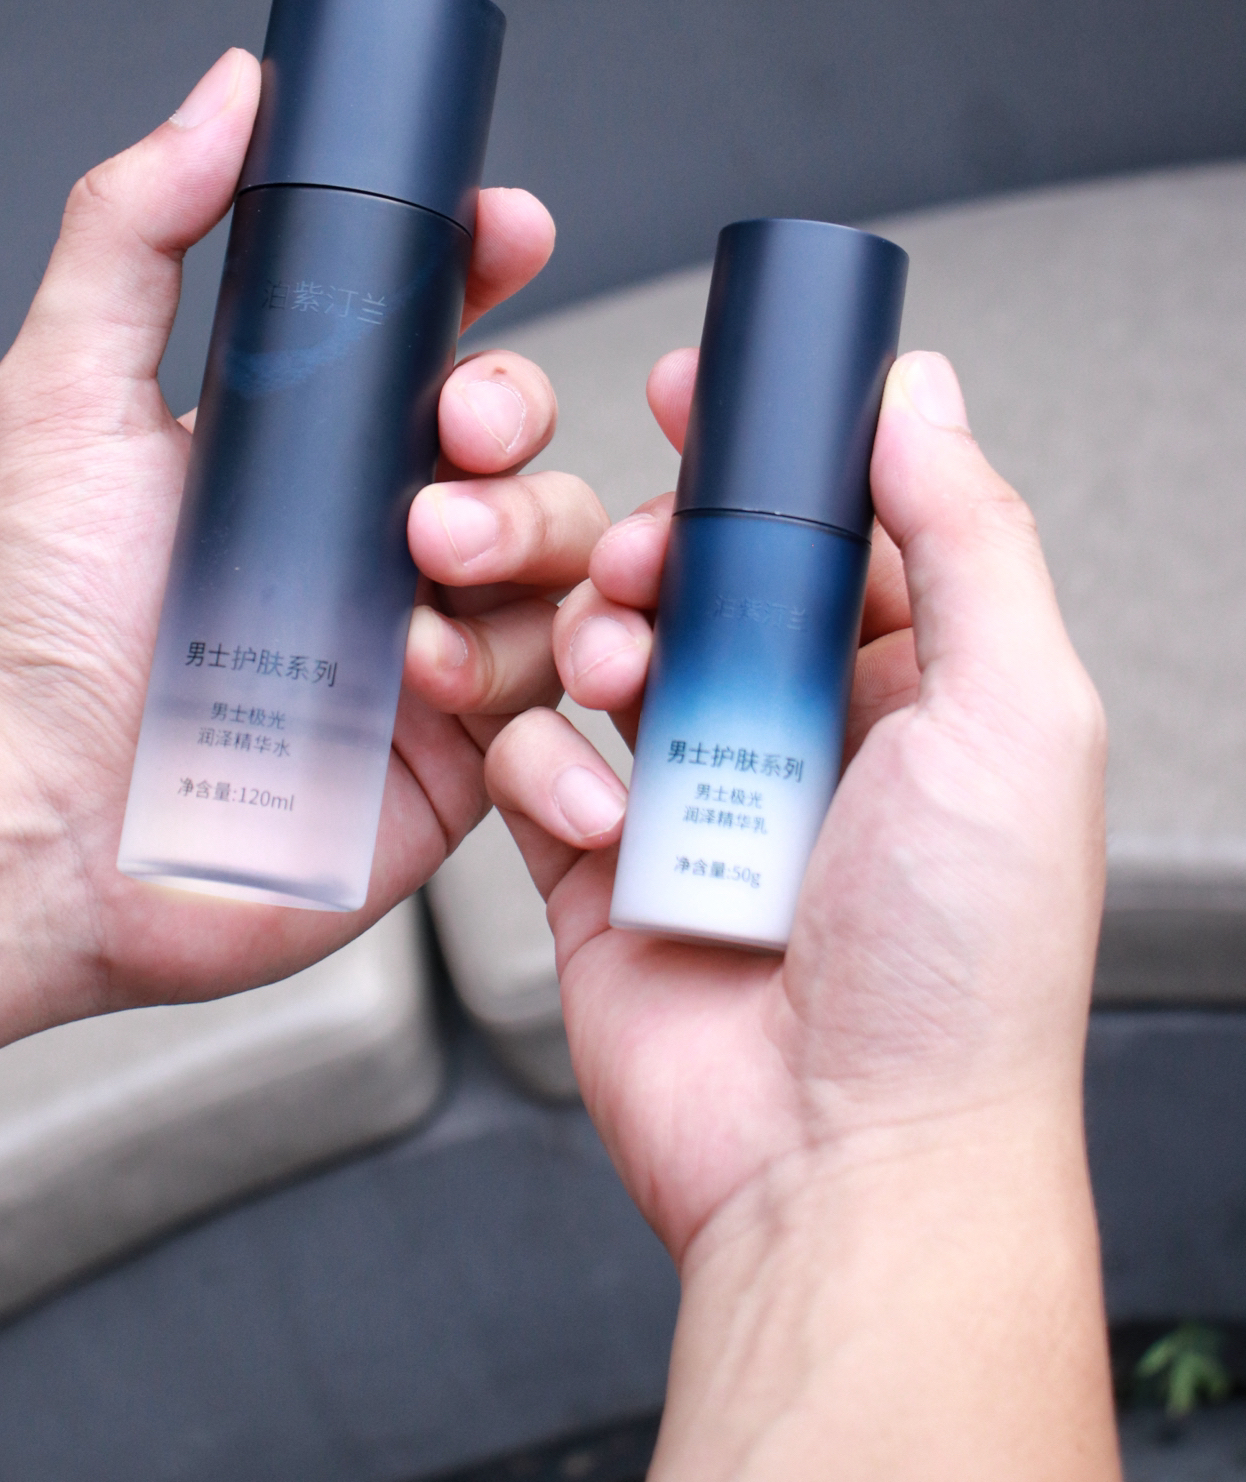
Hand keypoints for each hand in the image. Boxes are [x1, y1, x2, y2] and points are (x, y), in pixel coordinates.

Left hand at [0, 49, 604, 1127]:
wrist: (41, 821)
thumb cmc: (40, 619)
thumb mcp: (67, 392)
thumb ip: (138, 228)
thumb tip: (232, 91)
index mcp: (310, 439)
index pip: (436, 327)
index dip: (487, 266)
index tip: (503, 228)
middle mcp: (382, 526)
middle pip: (523, 427)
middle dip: (512, 406)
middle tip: (450, 432)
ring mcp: (430, 632)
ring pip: (559, 543)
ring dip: (522, 531)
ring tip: (428, 561)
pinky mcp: (463, 741)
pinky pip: (553, 675)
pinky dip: (520, 660)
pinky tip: (432, 670)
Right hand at [487, 346, 1117, 1477]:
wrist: (846, 1160)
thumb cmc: (959, 972)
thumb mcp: (1016, 716)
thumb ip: (970, 539)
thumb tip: (924, 396)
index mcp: (918, 693)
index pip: (835, 532)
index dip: (766, 457)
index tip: (699, 393)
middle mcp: (805, 739)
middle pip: (706, 580)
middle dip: (663, 547)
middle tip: (649, 558)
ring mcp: (696, 803)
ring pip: (608, 653)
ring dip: (597, 636)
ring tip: (620, 676)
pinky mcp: (598, 867)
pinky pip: (536, 763)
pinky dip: (543, 757)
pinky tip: (597, 805)